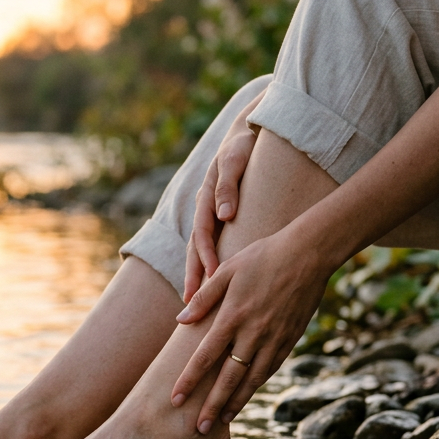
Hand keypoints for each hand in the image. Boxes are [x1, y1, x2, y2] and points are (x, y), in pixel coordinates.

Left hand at [172, 230, 329, 432]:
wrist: (308, 254)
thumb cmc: (262, 257)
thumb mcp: (228, 270)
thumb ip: (204, 297)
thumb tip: (181, 320)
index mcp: (232, 317)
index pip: (205, 358)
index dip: (188, 381)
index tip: (175, 401)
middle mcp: (253, 333)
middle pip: (228, 379)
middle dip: (212, 406)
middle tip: (198, 430)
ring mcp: (274, 339)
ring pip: (252, 380)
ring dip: (236, 403)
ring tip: (222, 420)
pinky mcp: (290, 340)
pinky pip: (270, 369)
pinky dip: (257, 385)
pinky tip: (247, 394)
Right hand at [184, 92, 262, 301]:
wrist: (247, 133)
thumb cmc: (243, 146)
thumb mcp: (236, 159)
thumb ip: (229, 185)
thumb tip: (225, 214)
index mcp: (207, 196)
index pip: (203, 233)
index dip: (207, 256)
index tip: (212, 277)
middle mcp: (205, 208)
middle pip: (196, 248)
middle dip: (194, 276)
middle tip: (191, 305)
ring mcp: (211, 214)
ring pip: (201, 249)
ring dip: (198, 275)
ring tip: (195, 302)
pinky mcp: (220, 218)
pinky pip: (213, 245)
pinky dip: (210, 264)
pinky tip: (213, 283)